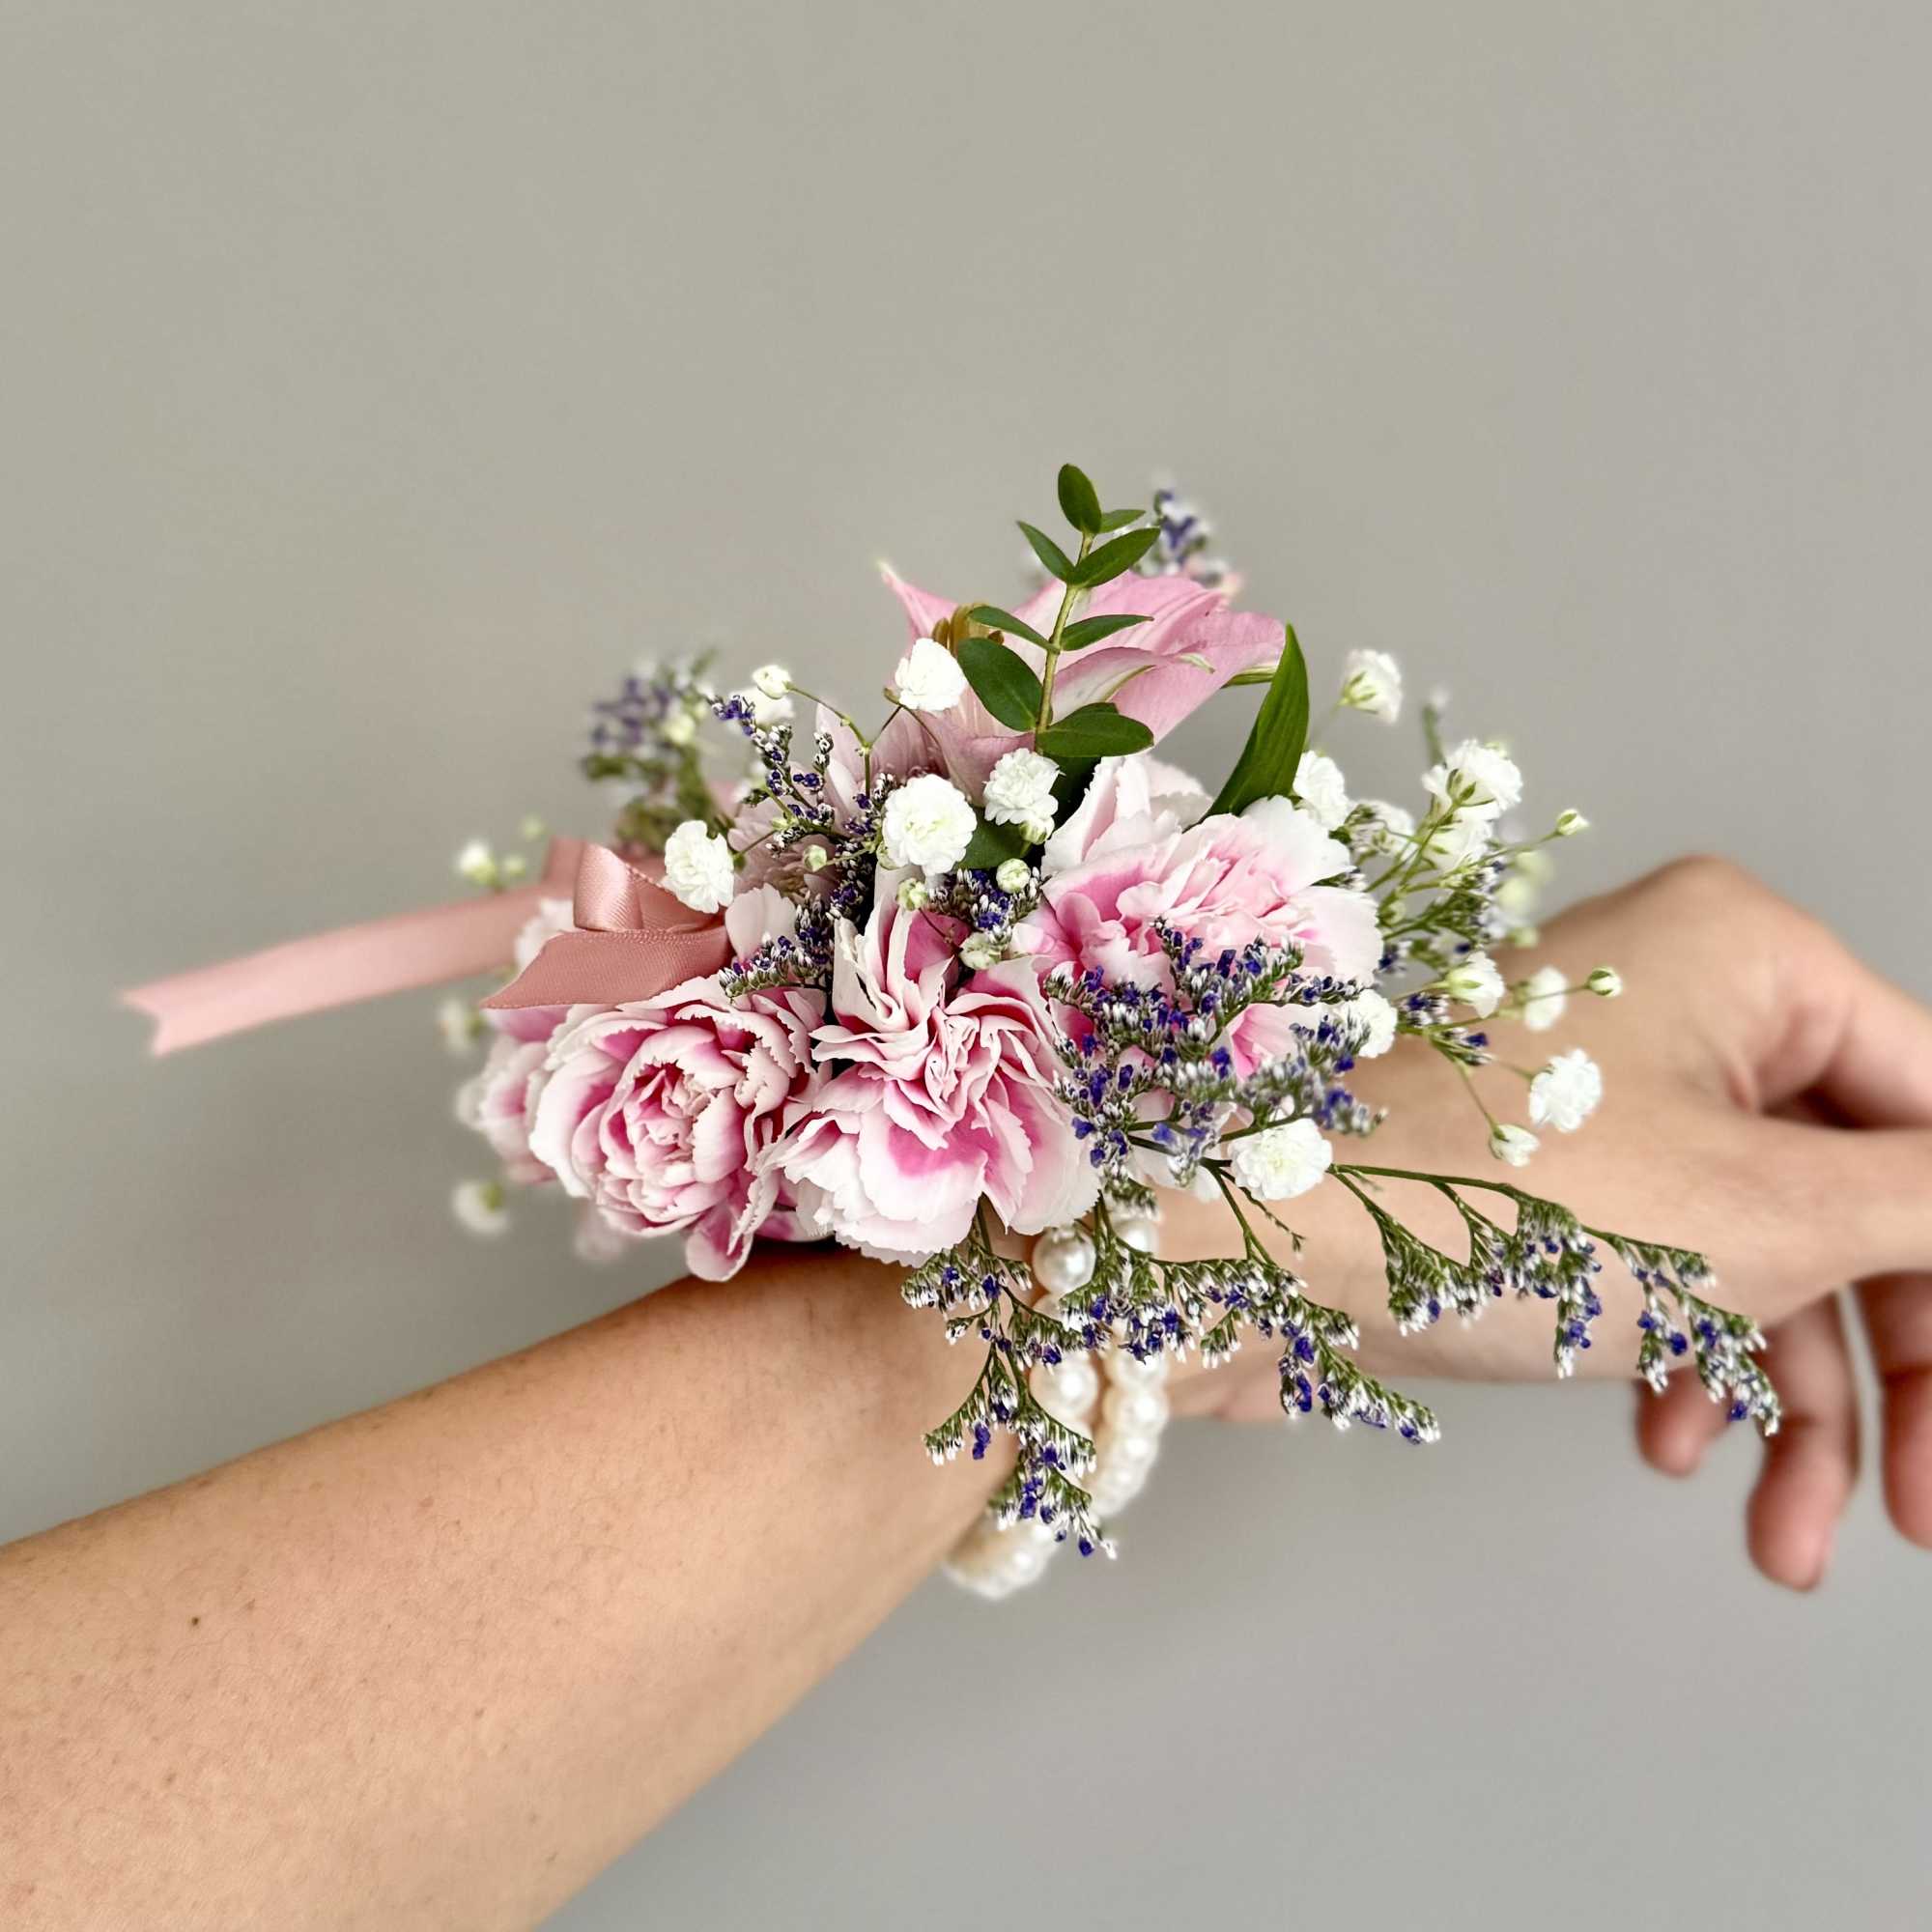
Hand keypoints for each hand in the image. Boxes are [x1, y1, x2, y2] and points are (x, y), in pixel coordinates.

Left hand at [1162, 857, 1931, 1589]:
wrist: (1243, 1244)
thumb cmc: (1488, 1202)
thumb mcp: (1771, 1215)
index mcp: (1753, 954)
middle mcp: (1682, 996)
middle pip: (1859, 1198)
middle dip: (1893, 1373)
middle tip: (1920, 1513)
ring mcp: (1603, 1086)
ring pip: (1759, 1249)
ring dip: (1790, 1404)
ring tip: (1782, 1541)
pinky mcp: (1535, 1167)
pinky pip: (1660, 1260)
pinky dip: (1685, 1358)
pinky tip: (1671, 1444)